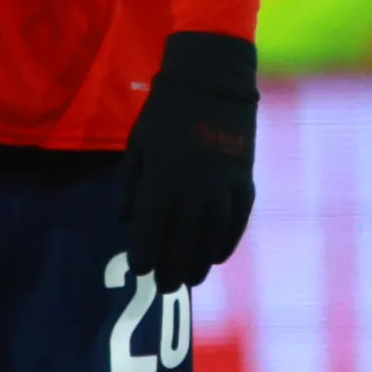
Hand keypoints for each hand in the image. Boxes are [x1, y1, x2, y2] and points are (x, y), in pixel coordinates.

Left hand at [122, 31, 259, 285]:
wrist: (213, 83)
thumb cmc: (165, 114)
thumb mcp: (138, 145)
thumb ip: (132, 185)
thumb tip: (127, 222)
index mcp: (164, 173)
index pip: (153, 222)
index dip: (146, 249)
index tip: (140, 270)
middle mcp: (196, 183)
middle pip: (184, 234)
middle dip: (172, 264)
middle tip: (164, 288)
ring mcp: (224, 182)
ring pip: (212, 232)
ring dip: (199, 260)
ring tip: (190, 280)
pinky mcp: (244, 178)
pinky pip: (237, 218)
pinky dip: (227, 240)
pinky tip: (216, 258)